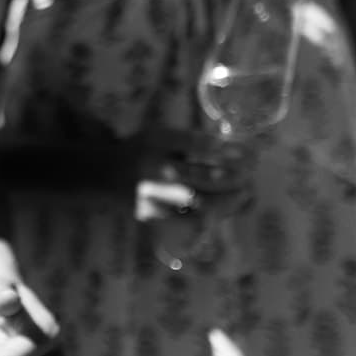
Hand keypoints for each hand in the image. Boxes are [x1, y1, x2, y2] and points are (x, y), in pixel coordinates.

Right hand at [132, 128, 253, 225]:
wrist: (104, 173)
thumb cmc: (142, 150)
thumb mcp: (161, 135)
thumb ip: (192, 142)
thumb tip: (238, 153)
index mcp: (157, 143)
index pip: (198, 145)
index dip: (227, 151)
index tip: (250, 153)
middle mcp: (155, 169)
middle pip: (203, 177)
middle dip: (234, 178)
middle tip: (251, 176)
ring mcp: (154, 196)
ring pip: (200, 203)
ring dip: (228, 200)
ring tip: (245, 194)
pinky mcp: (153, 215)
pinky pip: (189, 221)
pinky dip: (211, 216)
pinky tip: (223, 210)